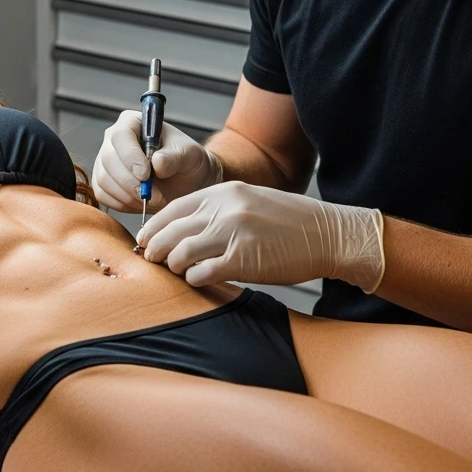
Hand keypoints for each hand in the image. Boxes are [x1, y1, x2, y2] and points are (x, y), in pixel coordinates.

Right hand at [91, 110, 223, 213]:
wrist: (185, 182)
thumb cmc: (187, 162)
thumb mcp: (189, 156)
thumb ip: (174, 157)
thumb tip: (157, 162)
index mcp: (133, 123)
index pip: (121, 136)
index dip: (130, 156)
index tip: (146, 174)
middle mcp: (113, 140)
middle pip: (108, 159)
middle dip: (130, 182)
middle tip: (152, 195)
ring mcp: (105, 161)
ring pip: (104, 179)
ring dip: (128, 195)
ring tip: (153, 198)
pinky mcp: (102, 182)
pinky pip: (104, 195)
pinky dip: (122, 203)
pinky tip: (141, 202)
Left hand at [135, 180, 385, 291]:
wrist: (327, 234)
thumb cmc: (289, 221)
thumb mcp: (249, 201)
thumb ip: (217, 210)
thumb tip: (182, 230)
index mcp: (224, 192)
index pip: (175, 209)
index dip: (154, 226)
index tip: (144, 239)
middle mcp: (226, 209)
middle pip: (172, 231)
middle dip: (155, 248)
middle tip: (150, 259)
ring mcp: (234, 233)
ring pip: (182, 252)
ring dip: (174, 265)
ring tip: (177, 271)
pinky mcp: (244, 260)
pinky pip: (203, 272)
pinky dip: (195, 278)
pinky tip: (199, 280)